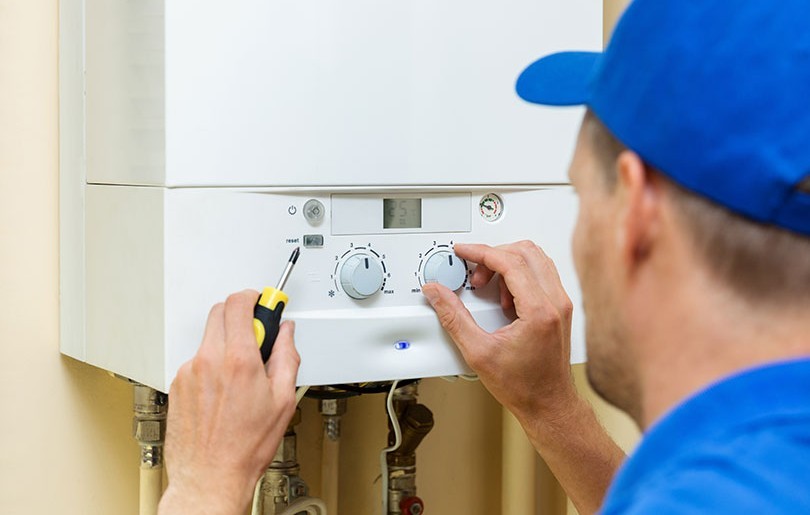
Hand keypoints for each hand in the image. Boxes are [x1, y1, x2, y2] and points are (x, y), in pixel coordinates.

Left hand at [159, 290, 299, 514]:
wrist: (210, 477)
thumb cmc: (244, 447)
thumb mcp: (282, 400)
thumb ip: (287, 357)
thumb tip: (286, 334)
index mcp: (238, 361)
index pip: (239, 304)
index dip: (254, 297)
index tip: (263, 302)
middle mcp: (209, 361)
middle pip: (220, 312)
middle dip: (240, 315)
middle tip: (256, 334)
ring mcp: (189, 372)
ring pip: (209, 337)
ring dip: (226, 342)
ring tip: (240, 374)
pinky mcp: (177, 384)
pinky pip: (197, 360)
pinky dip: (212, 364)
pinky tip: (223, 390)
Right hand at [422, 241, 575, 422]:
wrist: (548, 405)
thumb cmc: (524, 386)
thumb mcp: (478, 352)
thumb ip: (453, 317)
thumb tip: (437, 293)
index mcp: (539, 311)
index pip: (510, 261)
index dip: (481, 251)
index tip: (463, 251)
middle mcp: (556, 302)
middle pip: (525, 252)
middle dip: (493, 256)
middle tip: (473, 274)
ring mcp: (561, 304)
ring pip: (535, 259)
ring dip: (507, 264)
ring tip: (487, 288)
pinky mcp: (560, 308)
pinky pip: (541, 274)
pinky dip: (518, 276)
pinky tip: (503, 298)